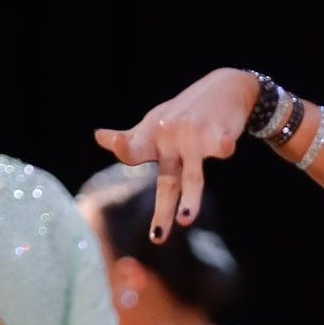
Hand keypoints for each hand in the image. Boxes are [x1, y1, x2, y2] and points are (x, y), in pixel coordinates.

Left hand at [95, 68, 254, 238]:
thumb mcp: (155, 125)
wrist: (224, 87)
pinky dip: (222, 146)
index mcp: (153, 137)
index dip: (124, 146)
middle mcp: (172, 138)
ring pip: (192, 174)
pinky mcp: (220, 133)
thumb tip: (98, 137)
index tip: (116, 141)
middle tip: (156, 237)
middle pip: (166, 181)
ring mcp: (196, 136)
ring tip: (187, 219)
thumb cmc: (184, 112)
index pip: (134, 150)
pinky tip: (225, 146)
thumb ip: (131, 140)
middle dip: (162, 210)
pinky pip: (221, 144)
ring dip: (190, 197)